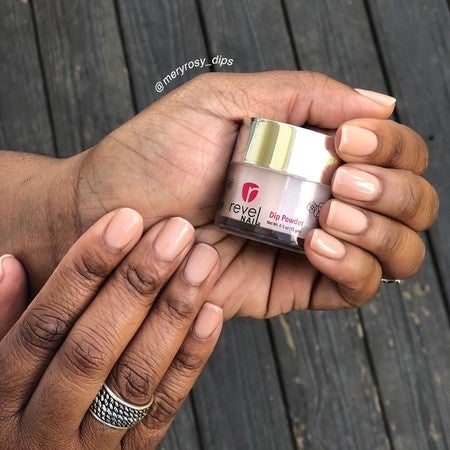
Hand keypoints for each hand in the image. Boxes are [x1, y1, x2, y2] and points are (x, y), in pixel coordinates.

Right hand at [0, 208, 222, 449]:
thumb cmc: (16, 409)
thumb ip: (4, 320)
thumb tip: (7, 265)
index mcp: (0, 399)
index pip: (44, 325)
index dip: (85, 269)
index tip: (125, 222)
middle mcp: (42, 428)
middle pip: (93, 348)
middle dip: (138, 283)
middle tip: (175, 234)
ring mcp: (91, 447)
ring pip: (136, 375)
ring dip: (174, 312)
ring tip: (202, 263)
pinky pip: (165, 406)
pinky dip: (191, 357)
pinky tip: (211, 311)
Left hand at [74, 71, 437, 316]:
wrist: (114, 219)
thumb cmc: (156, 157)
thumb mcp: (223, 102)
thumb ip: (301, 95)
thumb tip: (379, 102)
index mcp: (312, 153)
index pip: (393, 153)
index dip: (391, 147)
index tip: (347, 142)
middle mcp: (323, 199)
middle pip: (409, 203)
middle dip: (393, 191)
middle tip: (340, 181)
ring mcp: (313, 246)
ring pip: (396, 251)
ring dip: (379, 230)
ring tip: (327, 214)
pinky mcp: (294, 286)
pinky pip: (356, 289)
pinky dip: (354, 267)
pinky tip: (316, 244)